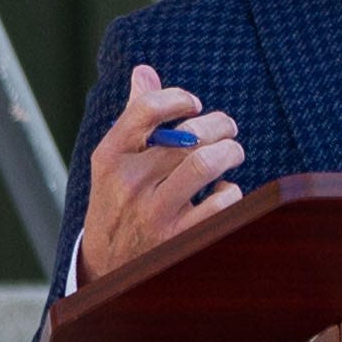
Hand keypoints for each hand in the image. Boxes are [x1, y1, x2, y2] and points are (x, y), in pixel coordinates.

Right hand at [73, 66, 243, 288]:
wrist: (108, 270)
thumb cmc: (118, 203)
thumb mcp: (113, 162)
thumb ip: (133, 117)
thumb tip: (144, 71)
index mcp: (110, 157)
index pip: (146, 109)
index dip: (178, 98)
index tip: (194, 105)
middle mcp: (129, 183)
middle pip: (187, 135)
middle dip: (219, 126)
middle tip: (228, 129)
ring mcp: (155, 212)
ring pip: (205, 162)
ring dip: (230, 152)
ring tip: (232, 153)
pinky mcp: (180, 238)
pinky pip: (222, 200)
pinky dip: (230, 190)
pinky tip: (223, 190)